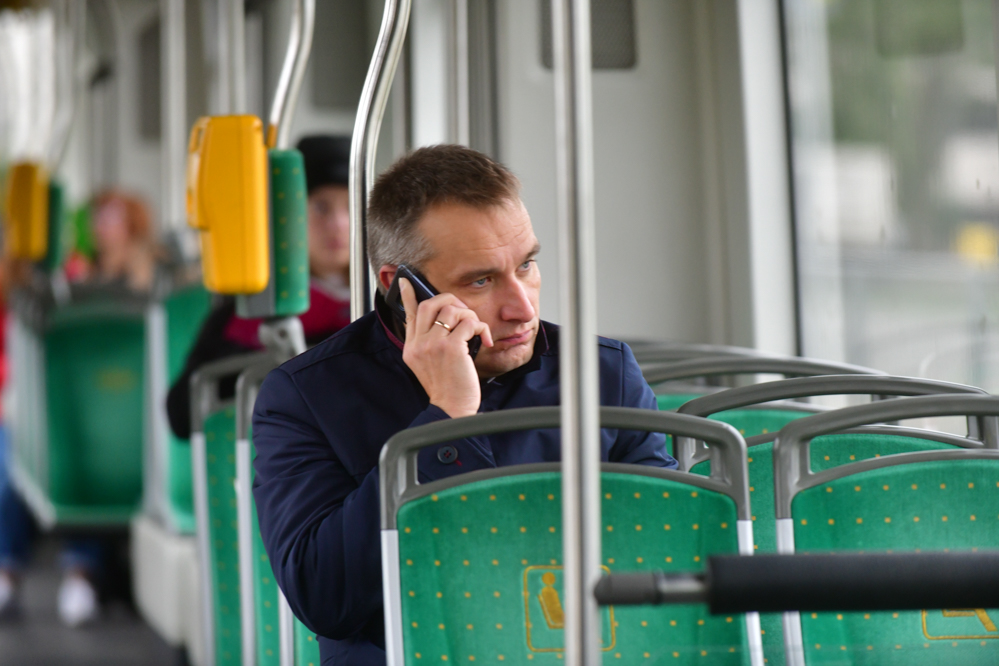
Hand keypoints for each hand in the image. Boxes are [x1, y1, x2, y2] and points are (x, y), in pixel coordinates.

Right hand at [399, 278, 493, 417]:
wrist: (452, 409)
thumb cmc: (447, 388)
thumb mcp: (429, 365)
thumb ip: (430, 343)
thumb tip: (443, 323)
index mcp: (411, 347)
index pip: (409, 313)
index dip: (408, 295)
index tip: (405, 281)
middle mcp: (419, 344)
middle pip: (430, 303)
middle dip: (451, 300)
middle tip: (464, 313)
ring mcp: (433, 344)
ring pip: (452, 310)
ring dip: (470, 316)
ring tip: (476, 330)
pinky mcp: (451, 347)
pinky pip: (469, 323)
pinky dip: (481, 327)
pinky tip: (485, 340)